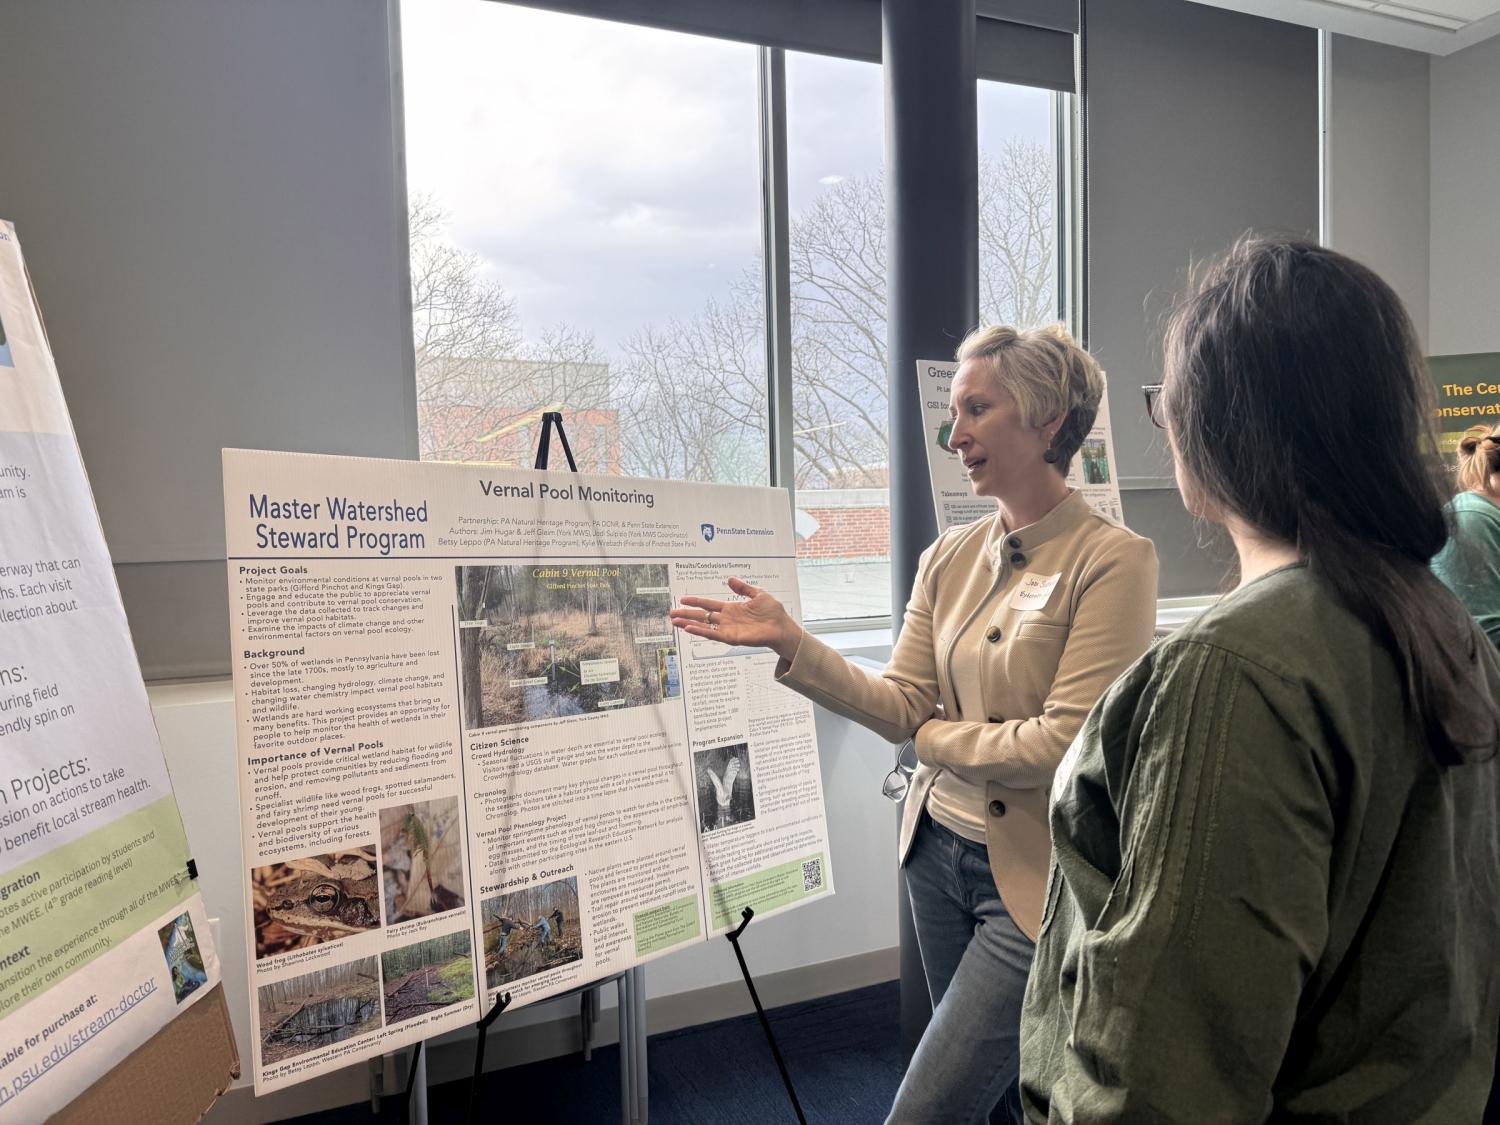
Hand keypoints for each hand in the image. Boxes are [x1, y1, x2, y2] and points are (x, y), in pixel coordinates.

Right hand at [670, 578, 801, 659]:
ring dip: (689, 624)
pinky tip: (689, 628)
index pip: (709, 605)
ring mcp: (728, 629)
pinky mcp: (732, 638)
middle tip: (672, 613)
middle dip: (687, 615)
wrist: (782, 626)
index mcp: (731, 609)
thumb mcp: (758, 594)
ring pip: (704, 626)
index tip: (683, 599)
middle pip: (702, 616)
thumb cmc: (773, 612)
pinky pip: (713, 635)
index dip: (696, 602)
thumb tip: (730, 579)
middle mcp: (727, 620)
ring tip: (675, 622)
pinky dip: (701, 631)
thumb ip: (743, 588)